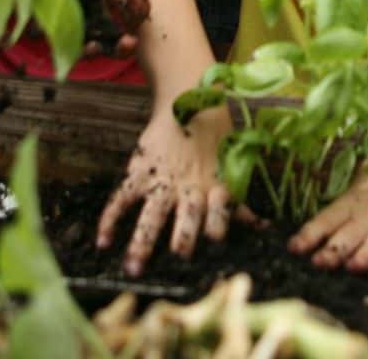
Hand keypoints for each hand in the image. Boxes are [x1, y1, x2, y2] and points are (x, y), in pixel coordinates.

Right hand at [98, 106, 239, 275]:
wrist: (188, 100)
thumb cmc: (215, 143)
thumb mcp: (231, 168)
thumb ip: (240, 200)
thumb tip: (265, 226)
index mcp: (213, 187)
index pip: (220, 211)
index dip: (219, 225)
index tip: (216, 244)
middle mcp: (188, 188)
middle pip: (187, 217)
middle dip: (183, 238)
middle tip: (179, 256)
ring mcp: (161, 181)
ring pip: (152, 214)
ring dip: (143, 241)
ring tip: (133, 267)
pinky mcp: (139, 172)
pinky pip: (121, 199)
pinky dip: (110, 219)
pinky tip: (102, 242)